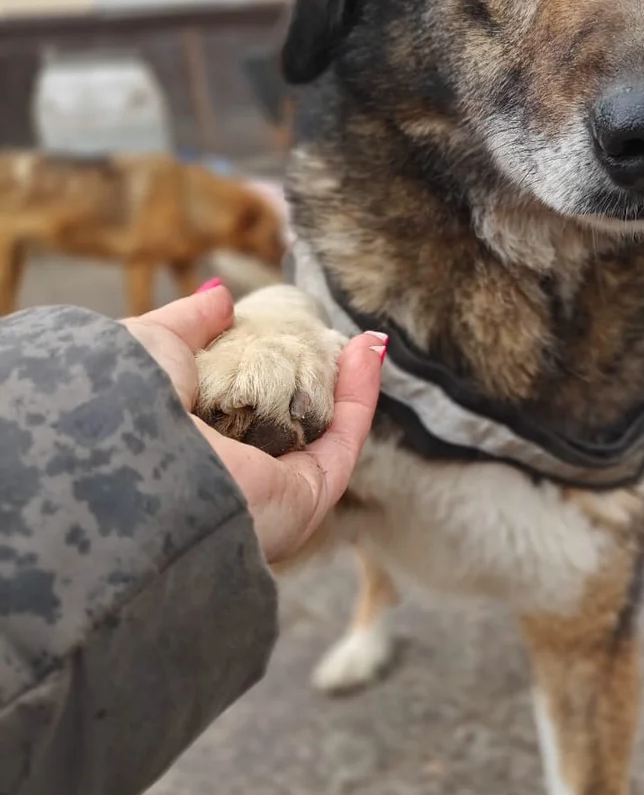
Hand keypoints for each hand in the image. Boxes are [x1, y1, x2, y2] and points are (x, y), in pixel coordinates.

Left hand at [122, 283, 382, 563]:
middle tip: (328, 342)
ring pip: (320, 436)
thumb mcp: (150, 345)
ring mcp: (269, 494)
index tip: (281, 335)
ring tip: (361, 341)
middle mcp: (225, 480)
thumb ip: (188, 323)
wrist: (131, 455)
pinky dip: (360, 396)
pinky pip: (343, 442)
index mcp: (180, 451)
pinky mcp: (306, 498)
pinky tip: (368, 351)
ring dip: (345, 386)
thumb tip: (220, 296)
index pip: (230, 413)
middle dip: (311, 384)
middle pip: (282, 430)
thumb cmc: (123, 401)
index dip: (260, 374)